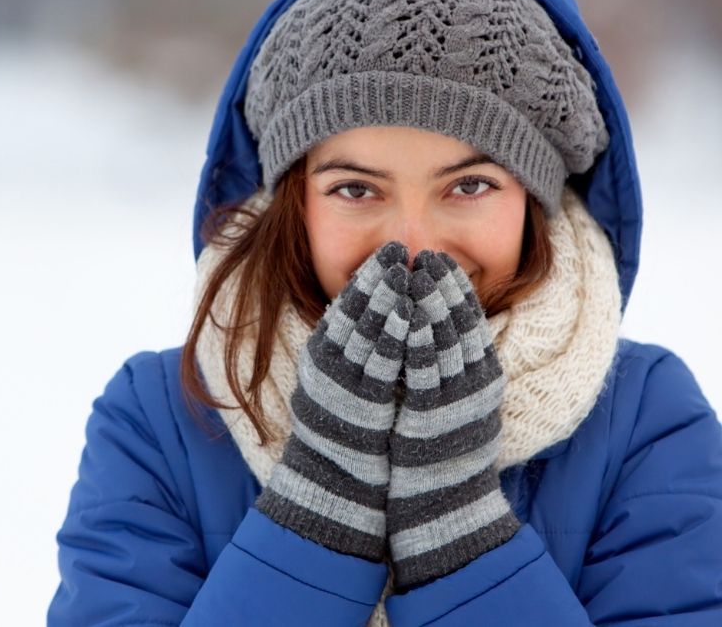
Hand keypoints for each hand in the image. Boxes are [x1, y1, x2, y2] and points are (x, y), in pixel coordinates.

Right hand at [256, 242, 411, 561]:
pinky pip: (381, 361)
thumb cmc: (344, 431)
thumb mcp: (339, 382)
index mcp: (321, 355)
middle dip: (379, 276)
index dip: (368, 276)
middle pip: (355, 310)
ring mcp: (343, 382)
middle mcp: (327, 364)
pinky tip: (411, 314)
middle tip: (398, 248)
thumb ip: (352, 350)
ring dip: (388, 297)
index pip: (345, 304)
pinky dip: (395, 333)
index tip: (388, 252)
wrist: (334, 482)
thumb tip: (378, 315)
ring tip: (406, 270)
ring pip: (366, 329)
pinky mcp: (362, 402)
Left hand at [387, 251, 519, 590]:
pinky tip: (406, 314)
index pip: (472, 321)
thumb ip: (452, 367)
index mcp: (484, 377)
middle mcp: (475, 385)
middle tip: (427, 254)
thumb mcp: (456, 402)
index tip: (440, 260)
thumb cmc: (443, 451)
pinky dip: (417, 338)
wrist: (443, 504)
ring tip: (414, 271)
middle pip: (461, 323)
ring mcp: (456, 400)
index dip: (455, 288)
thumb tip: (435, 328)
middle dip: (443, 286)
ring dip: (429, 302)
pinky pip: (425, 369)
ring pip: (445, 339)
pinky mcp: (433, 416)